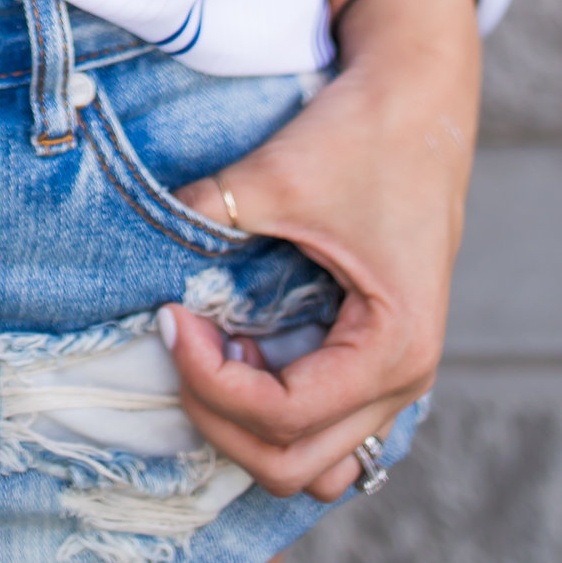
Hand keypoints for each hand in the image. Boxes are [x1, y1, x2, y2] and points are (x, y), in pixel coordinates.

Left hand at [161, 0, 479, 502]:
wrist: (419, 96)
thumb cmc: (362, 136)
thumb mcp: (276, 178)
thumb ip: (206, 219)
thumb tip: (142, 251)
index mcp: (396, 349)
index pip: (285, 418)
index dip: (211, 381)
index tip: (172, 316)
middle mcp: (406, 381)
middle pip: (296, 466)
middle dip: (220, 415)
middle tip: (181, 338)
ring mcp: (398, 378)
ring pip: (315, 462)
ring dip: (251, 426)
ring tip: (216, 350)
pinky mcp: (378, 357)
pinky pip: (326, 426)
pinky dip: (274, 411)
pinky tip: (241, 345)